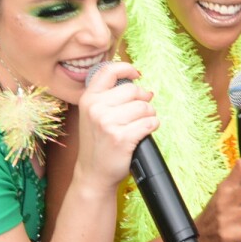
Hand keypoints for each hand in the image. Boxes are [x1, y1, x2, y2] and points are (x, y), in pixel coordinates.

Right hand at [73, 61, 157, 189]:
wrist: (93, 173)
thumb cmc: (99, 142)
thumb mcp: (94, 114)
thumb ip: (110, 97)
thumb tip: (143, 86)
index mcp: (88, 99)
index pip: (109, 71)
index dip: (127, 68)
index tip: (137, 74)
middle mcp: (95, 108)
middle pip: (134, 90)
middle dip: (143, 101)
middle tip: (137, 115)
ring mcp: (107, 123)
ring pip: (145, 107)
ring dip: (148, 116)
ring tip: (137, 126)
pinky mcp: (121, 137)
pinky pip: (150, 123)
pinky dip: (152, 127)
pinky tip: (142, 134)